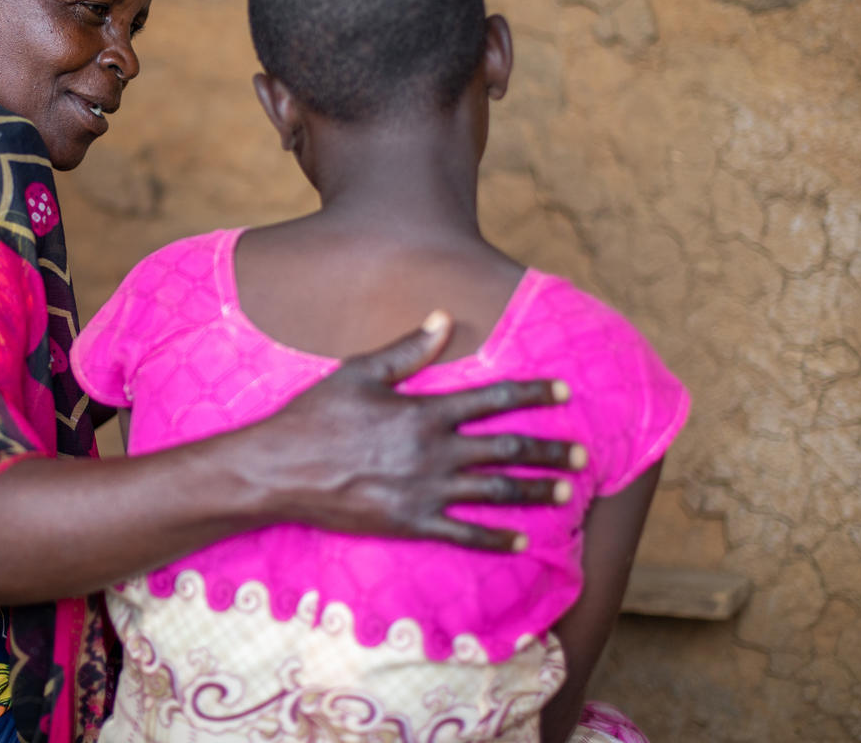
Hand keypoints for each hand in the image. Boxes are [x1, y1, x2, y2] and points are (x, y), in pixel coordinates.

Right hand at [239, 310, 582, 550]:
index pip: (493, 398)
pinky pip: (463, 533)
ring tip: (565, 494)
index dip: (532, 393)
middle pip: (506, 449)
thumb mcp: (358, 372)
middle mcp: (432, 451)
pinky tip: (520, 542)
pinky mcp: (410, 522)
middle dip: (548, 450)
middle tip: (582, 454)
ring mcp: (424, 490)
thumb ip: (407, 349)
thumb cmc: (314, 417)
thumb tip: (443, 317)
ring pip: (494, 491)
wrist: (278, 470)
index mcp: (423, 411)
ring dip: (534, 492)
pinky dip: (495, 538)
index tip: (564, 391)